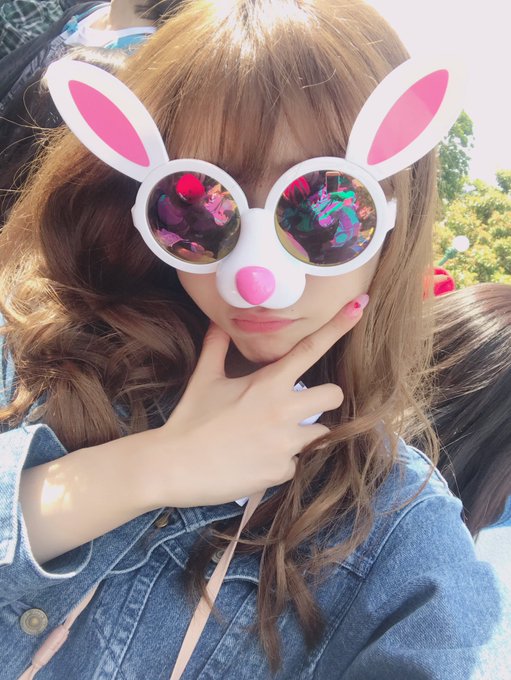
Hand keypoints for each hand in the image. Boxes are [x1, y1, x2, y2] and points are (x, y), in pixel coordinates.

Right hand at [145, 298, 366, 507]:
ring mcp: (286, 444)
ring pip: (318, 433)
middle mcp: (284, 411)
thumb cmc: (189, 419)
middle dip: (323, 398)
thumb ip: (216, 347)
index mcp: (268, 384)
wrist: (173, 466)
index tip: (359, 307)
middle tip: (298, 405)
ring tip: (267, 438)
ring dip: (301, 434)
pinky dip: (280, 463)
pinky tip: (254, 462)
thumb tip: (216, 322)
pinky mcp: (281, 472)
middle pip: (333, 395)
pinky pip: (294, 464)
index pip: (310, 349)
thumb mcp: (204, 378)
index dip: (337, 327)